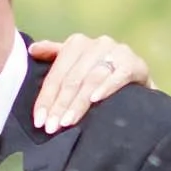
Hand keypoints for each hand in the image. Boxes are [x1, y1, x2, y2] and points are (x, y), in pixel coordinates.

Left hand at [29, 33, 147, 131]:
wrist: (139, 77)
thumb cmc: (101, 73)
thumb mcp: (76, 63)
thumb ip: (55, 55)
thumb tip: (32, 50)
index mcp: (77, 43)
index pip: (56, 74)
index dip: (46, 98)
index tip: (39, 121)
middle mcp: (97, 43)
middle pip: (72, 78)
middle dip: (60, 105)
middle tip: (52, 127)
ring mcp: (117, 51)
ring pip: (91, 79)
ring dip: (78, 102)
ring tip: (67, 122)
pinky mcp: (135, 63)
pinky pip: (118, 75)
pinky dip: (106, 87)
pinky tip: (95, 100)